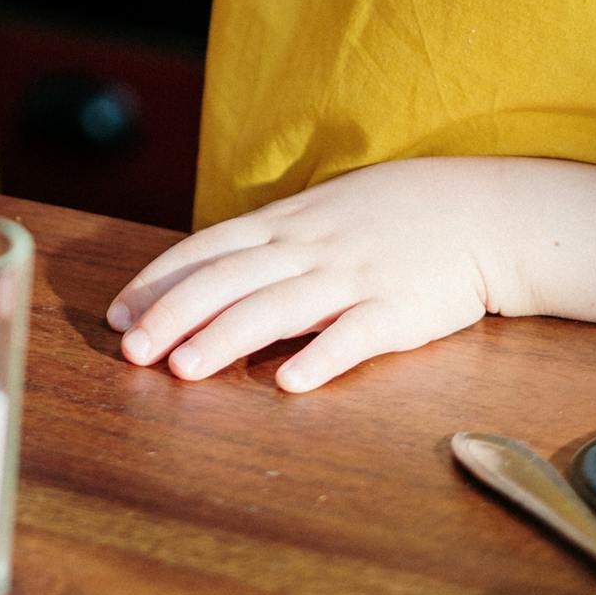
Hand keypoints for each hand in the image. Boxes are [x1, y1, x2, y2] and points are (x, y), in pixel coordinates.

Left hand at [106, 159, 512, 392]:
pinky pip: (353, 335)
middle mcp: (309, 246)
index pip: (206, 249)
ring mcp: (352, 276)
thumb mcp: (321, 211)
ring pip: (275, 307)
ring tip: (183, 370)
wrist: (479, 214)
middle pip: (228, 279)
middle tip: (130, 352)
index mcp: (286, 221)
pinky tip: (288, 383)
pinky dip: (319, 357)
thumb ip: (270, 242)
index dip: (158, 281)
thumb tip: (211, 273)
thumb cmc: (392, 215)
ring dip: (224, 338)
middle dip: (172, 315)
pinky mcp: (398, 310)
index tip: (117, 314)